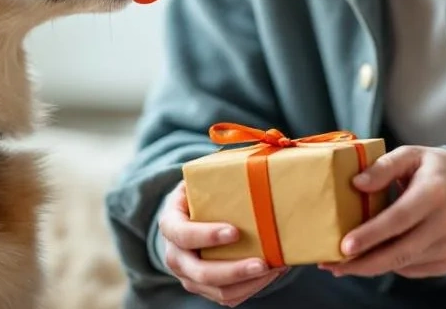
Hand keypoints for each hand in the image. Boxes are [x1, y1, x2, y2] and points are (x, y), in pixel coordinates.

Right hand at [158, 181, 289, 305]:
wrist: (184, 221)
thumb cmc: (197, 196)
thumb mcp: (197, 181)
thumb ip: (215, 171)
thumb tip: (258, 151)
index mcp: (170, 225)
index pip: (183, 234)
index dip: (207, 235)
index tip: (235, 231)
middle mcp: (175, 256)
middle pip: (201, 273)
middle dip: (234, 270)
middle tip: (263, 262)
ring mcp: (189, 277)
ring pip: (219, 292)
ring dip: (250, 283)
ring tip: (276, 267)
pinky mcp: (205, 289)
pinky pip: (230, 298)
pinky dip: (253, 288)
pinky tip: (273, 272)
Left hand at [320, 145, 445, 278]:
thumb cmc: (434, 170)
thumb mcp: (411, 155)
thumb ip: (383, 166)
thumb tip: (357, 183)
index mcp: (435, 192)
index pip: (399, 218)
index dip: (371, 234)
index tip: (345, 246)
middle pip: (401, 251)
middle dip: (364, 262)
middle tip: (334, 265)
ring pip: (404, 264)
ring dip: (371, 267)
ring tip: (343, 264)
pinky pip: (413, 270)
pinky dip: (390, 266)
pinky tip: (372, 258)